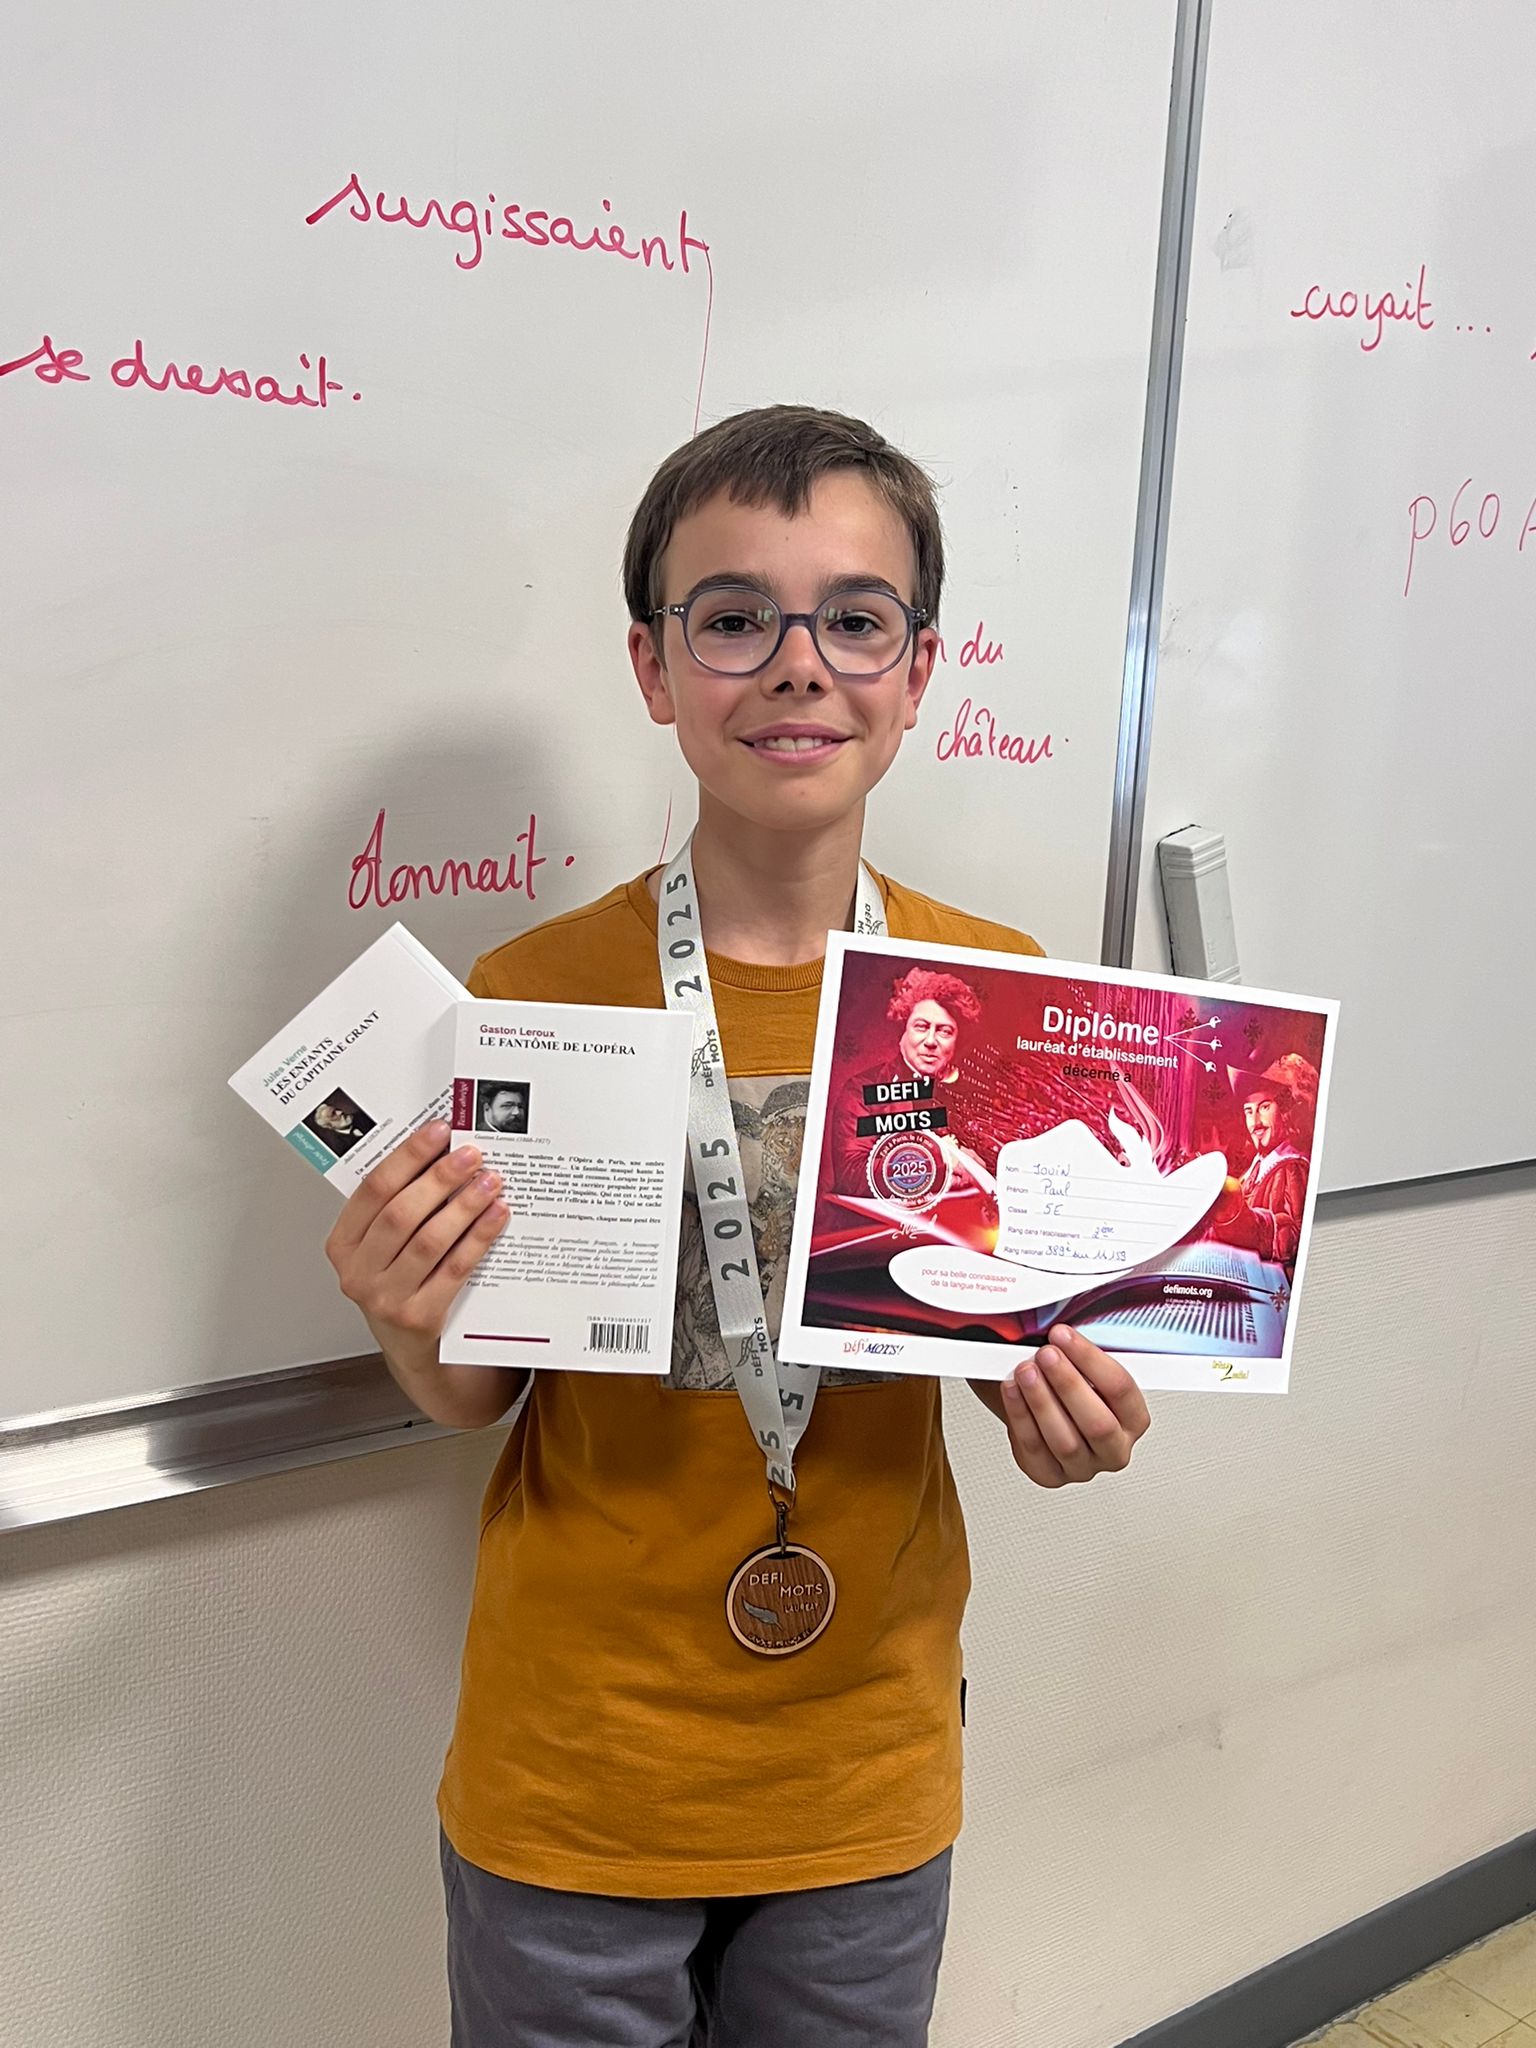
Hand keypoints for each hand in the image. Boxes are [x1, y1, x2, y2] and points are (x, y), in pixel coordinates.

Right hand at [324, 1119, 519, 1426]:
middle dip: (440, 1178)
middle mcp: (357, 1274)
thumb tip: (444, 1151)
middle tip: (471, 1155)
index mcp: (342, 1245)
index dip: (408, 1156)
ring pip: (429, 1240)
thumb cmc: (402, 1287)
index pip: (373, 1190)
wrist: (417, 1354)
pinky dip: (478, 1238)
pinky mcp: (419, 1319)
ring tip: (490, 1181)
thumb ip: (401, 1207)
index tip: (439, 1132)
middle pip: (401, 1213)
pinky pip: (454, 1269)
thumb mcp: (386, 1249)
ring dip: (464, 1205)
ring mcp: (385, 1300)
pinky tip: (497, 1216)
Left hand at [993, 1324, 1149, 1487]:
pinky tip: (1012, 1391)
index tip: (1064, 1335)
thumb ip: (1079, 1349)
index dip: (1092, 1360)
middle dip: (1068, 1384)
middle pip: (1098, 1423)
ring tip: (1025, 1369)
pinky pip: (1034, 1449)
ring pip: (1065, 1440)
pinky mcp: (1050, 1475)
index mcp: (1133, 1419)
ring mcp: (1083, 1467)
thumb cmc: (1065, 1384)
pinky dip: (1020, 1416)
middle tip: (1045, 1353)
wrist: (1037, 1405)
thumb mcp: (1081, 1364)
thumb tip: (1064, 1318)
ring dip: (1041, 1400)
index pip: (1121, 1390)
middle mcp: (1114, 1448)